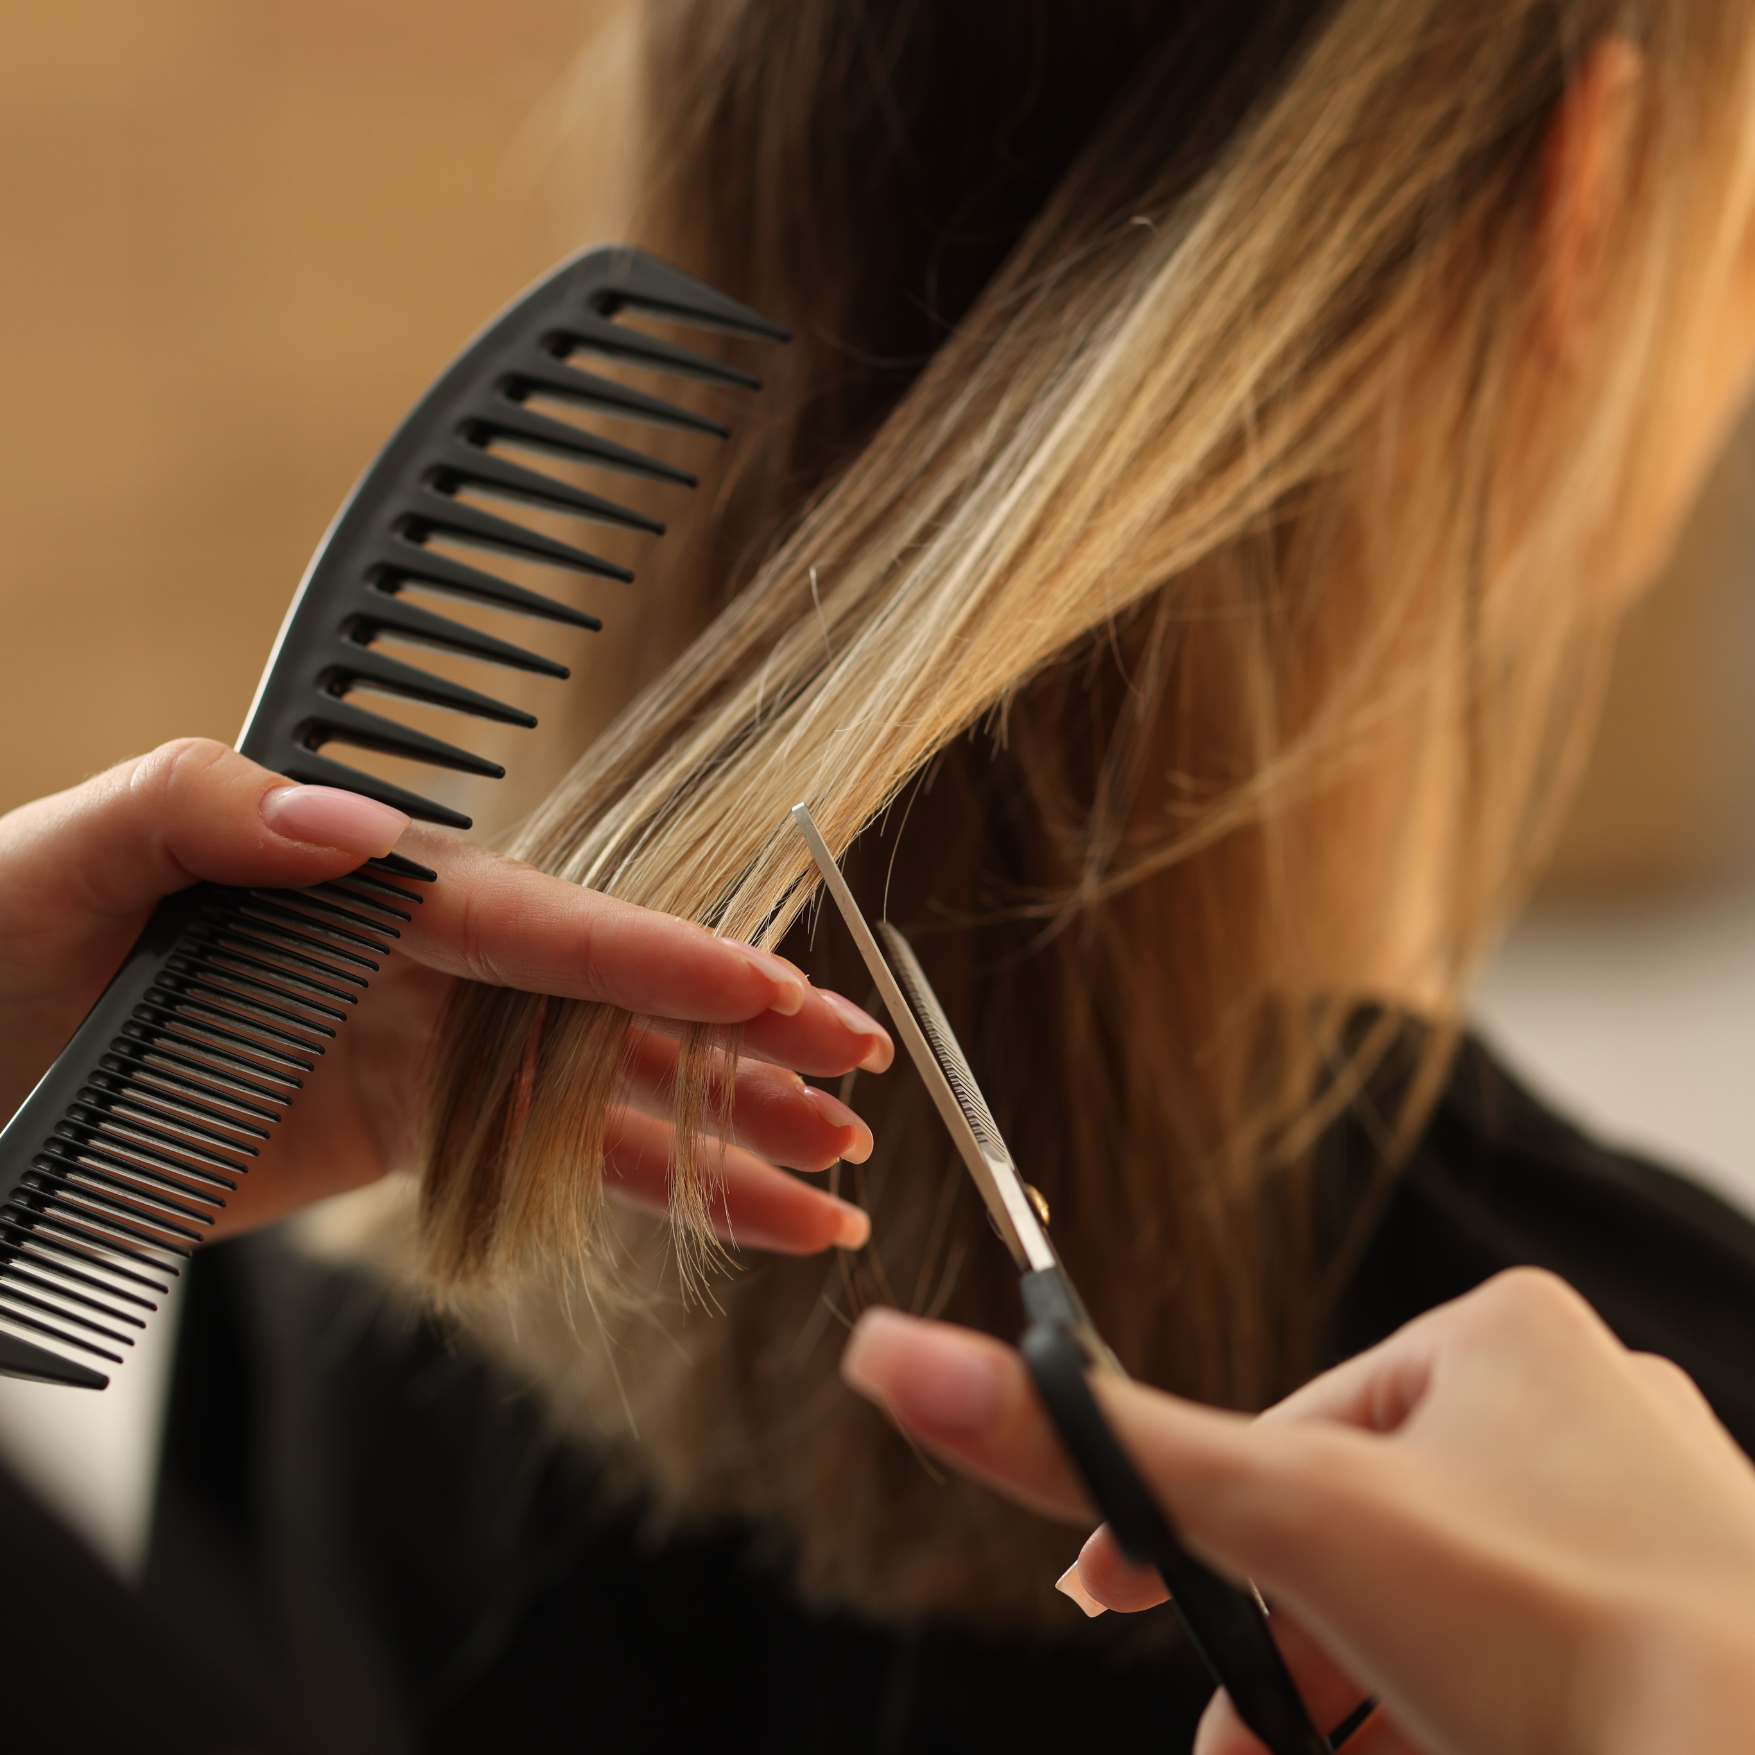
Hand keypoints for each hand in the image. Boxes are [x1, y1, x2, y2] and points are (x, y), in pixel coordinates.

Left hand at [0, 739, 891, 1246]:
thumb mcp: (80, 848)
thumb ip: (213, 814)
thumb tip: (360, 837)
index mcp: (366, 887)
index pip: (539, 925)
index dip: (657, 961)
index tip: (768, 986)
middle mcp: (419, 962)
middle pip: (613, 1004)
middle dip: (742, 1033)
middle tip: (859, 1059)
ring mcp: (421, 1050)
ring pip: (608, 1092)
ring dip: (726, 1128)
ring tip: (835, 1164)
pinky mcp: (406, 1134)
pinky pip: (554, 1162)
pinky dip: (654, 1191)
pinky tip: (739, 1217)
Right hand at [840, 1269, 1754, 1754]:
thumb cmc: (1557, 1630)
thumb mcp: (1289, 1524)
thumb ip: (1096, 1450)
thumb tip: (896, 1356)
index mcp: (1497, 1336)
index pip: (1287, 1436)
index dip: (1190, 1533)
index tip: (1109, 1604)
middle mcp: (1584, 1406)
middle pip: (1362, 1548)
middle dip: (1285, 1666)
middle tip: (1235, 1753)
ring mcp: (1651, 1521)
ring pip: (1441, 1623)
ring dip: (1363, 1717)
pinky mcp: (1690, 1626)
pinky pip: (1528, 1667)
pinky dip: (1455, 1731)